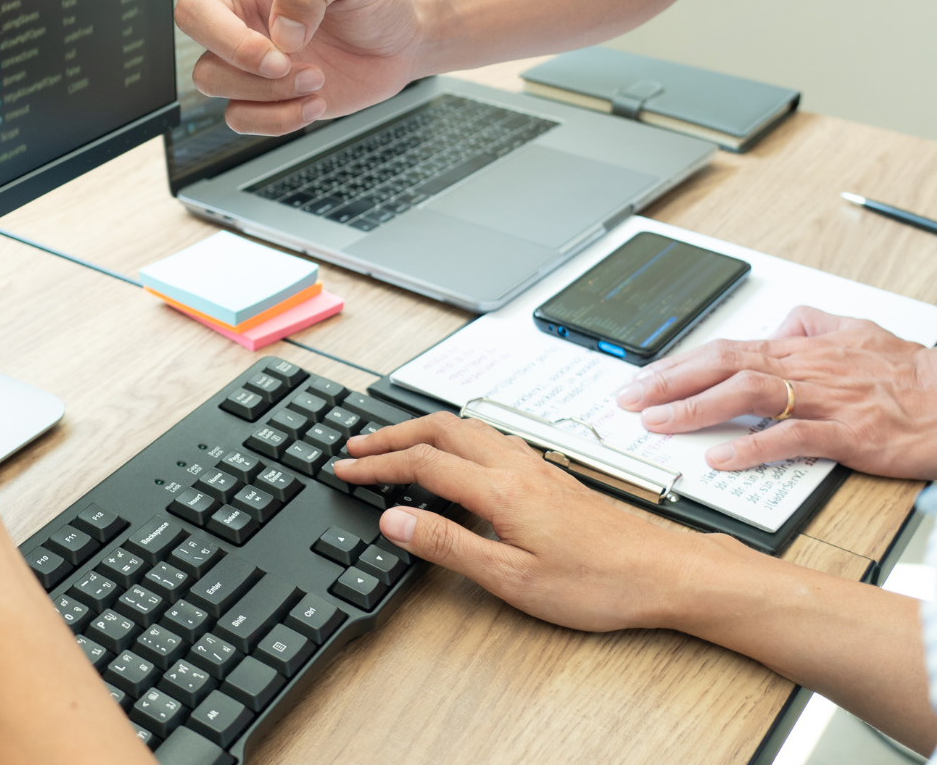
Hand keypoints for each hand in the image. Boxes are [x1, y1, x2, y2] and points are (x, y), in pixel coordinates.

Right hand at [63, 0, 432, 133]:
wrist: (403, 40)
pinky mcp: (258, 98)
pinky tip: (311, 100)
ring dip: (265, 86)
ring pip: (211, 79)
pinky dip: (278, 118)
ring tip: (312, 76)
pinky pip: (239, 118)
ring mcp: (243, 56)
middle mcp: (234, 10)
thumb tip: (277, 29)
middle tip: (285, 59)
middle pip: (189, 25)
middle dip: (237, 47)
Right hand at [335, 412, 714, 631]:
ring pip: (465, 428)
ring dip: (421, 430)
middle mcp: (516, 467)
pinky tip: (455, 455)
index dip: (376, 465)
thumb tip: (395, 519)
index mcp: (500, 490)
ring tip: (393, 443)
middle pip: (439, 429)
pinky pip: (488, 438)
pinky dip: (453, 437)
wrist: (666, 573)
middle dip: (391, 434)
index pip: (421, 462)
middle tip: (356, 447)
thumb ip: (448, 545)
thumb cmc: (600, 583)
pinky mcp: (550, 476)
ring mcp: (535, 467)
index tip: (345, 470)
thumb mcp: (513, 578)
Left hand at [612, 305, 936, 477]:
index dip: (679, 364)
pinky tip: (722, 458)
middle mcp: (808, 369)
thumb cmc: (912, 374)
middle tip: (630, 400)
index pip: (726, 349)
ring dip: (698, 408)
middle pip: (726, 366)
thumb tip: (778, 325)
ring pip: (751, 395)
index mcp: (804, 348)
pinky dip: (755, 447)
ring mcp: (828, 400)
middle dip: (670, 382)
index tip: (642, 379)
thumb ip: (812, 325)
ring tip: (659, 422)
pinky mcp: (850, 434)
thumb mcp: (858, 332)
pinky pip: (795, 438)